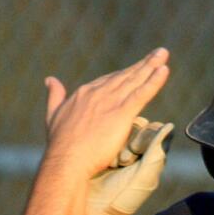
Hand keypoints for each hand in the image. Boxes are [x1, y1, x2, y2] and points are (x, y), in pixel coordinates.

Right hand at [43, 48, 169, 178]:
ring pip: (135, 80)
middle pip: (125, 76)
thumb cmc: (59, 145)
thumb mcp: (52, 115)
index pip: (108, 80)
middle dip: (143, 64)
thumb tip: (50, 79)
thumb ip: (55, 96)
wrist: (66, 161)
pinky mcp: (121, 114)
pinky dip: (154, 82)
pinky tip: (163, 71)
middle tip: (159, 53)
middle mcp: (98, 93)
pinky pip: (141, 94)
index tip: (135, 69)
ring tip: (163, 54)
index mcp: (84, 93)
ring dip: (151, 66)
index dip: (123, 75)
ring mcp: (110, 102)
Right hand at [83, 118, 174, 214]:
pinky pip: (107, 134)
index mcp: (154, 156)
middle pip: (138, 125)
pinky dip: (105, 146)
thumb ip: (157, 151)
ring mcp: (120, 148)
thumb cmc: (124, 198)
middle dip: (130, 142)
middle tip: (124, 162)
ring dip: (117, 146)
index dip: (146, 136)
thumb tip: (171, 125)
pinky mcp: (104, 148)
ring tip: (113, 165)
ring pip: (122, 128)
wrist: (94, 211)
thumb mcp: (144, 176)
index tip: (137, 155)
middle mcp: (138, 150)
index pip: (156, 129)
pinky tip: (104, 163)